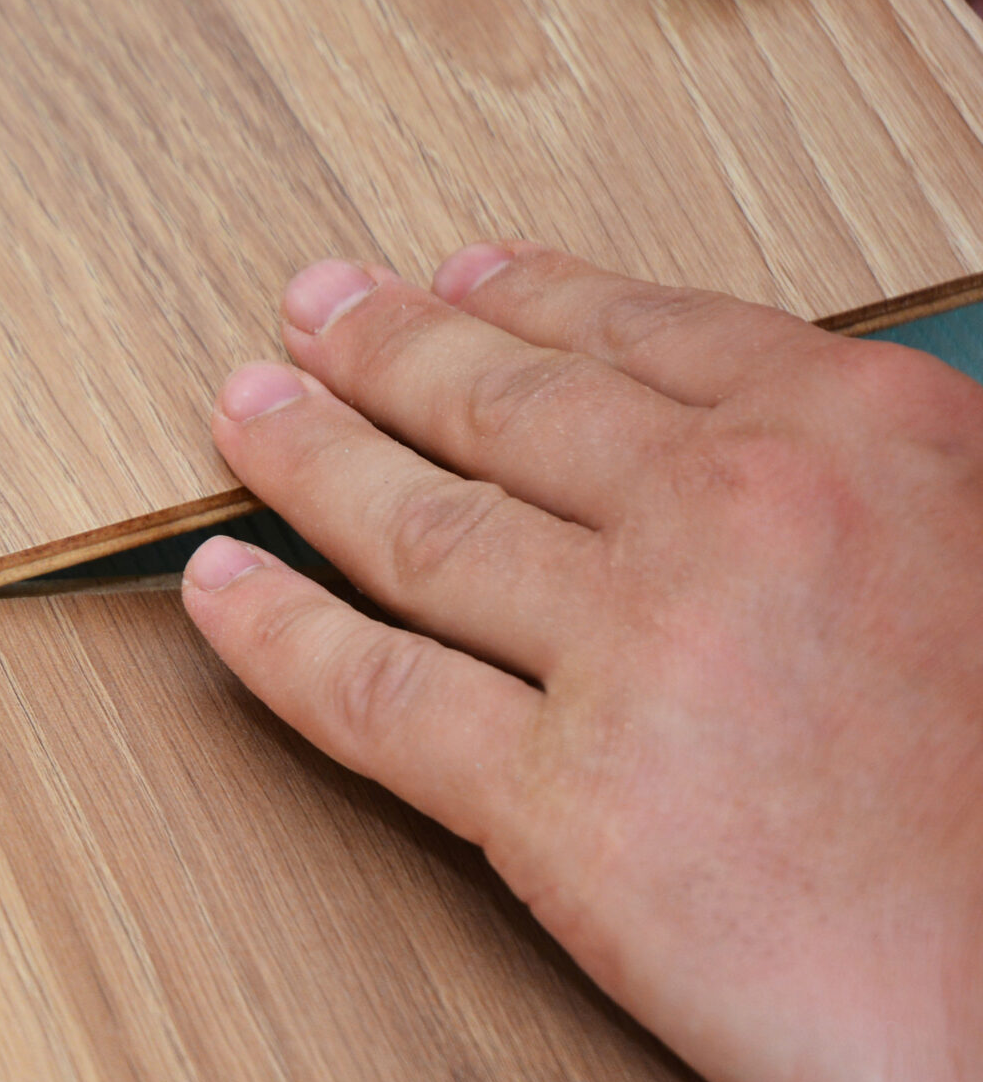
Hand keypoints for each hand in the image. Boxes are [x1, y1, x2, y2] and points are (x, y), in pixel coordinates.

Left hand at [182, 245, 982, 1081]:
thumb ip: (856, 473)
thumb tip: (734, 426)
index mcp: (862, 431)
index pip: (640, 330)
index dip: (522, 296)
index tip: (447, 275)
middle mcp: (734, 512)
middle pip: (504, 408)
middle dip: (384, 348)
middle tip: (308, 310)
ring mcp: (638, 651)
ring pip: (417, 526)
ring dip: (307, 456)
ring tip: (244, 413)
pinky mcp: (566, 806)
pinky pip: (375, 695)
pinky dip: (274, 635)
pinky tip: (220, 592)